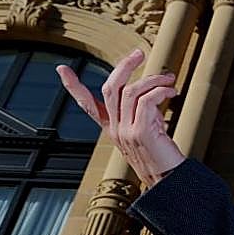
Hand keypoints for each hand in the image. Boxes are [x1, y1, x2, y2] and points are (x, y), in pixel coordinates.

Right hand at [56, 48, 184, 188]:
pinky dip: (161, 90)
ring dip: (153, 79)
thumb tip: (153, 91)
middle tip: (139, 53)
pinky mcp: (140, 132)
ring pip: (131, 91)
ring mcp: (126, 131)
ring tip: (170, 80)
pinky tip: (172, 92)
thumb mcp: (148, 131)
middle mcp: (115, 130)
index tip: (61, 69)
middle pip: (110, 88)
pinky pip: (147, 100)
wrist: (170, 181)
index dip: (74, 87)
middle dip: (124, 66)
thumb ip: (143, 113)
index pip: (87, 105)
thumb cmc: (163, 156)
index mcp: (112, 129)